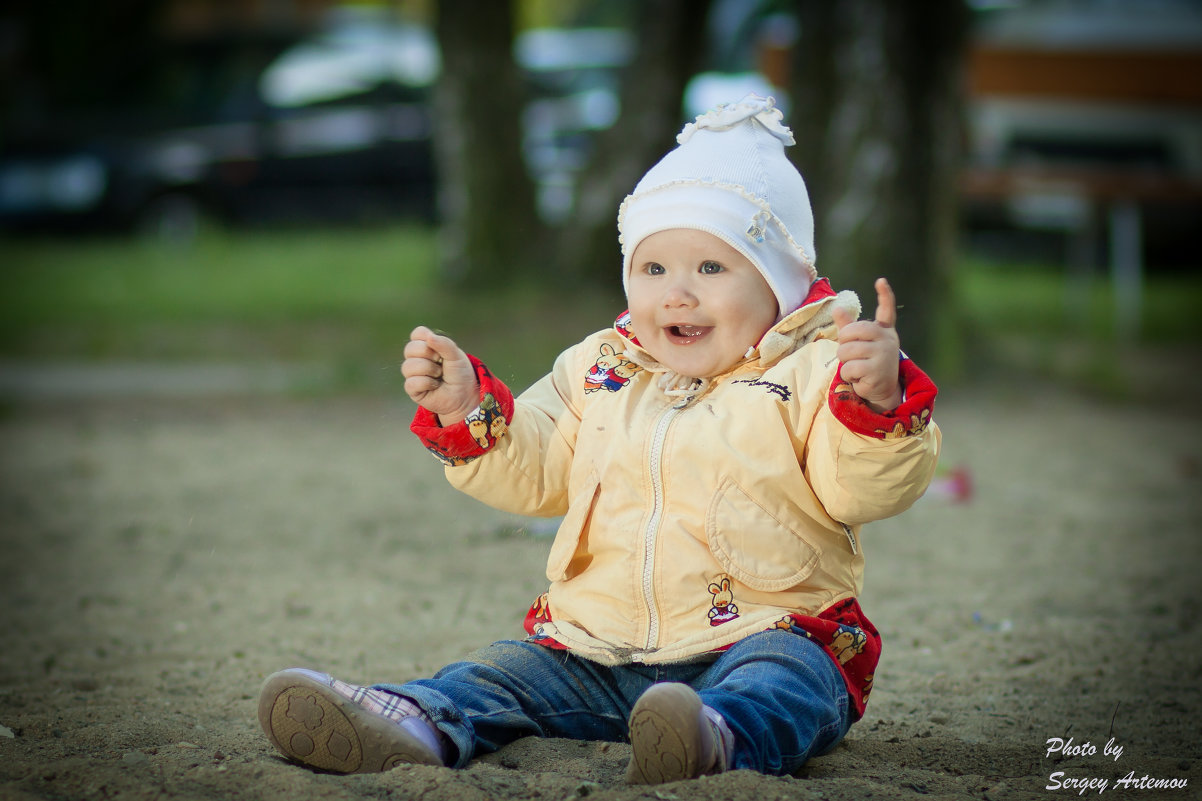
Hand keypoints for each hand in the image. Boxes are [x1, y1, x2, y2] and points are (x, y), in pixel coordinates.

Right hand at [401, 326, 478, 424]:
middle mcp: (417, 358)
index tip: (440, 349)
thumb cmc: (460, 373)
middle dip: (428, 354)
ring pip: (408, 366)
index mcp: (427, 346)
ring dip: (429, 370)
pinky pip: (411, 382)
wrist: (464, 395)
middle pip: (409, 348)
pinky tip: (434, 386)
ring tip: (439, 375)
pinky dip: (427, 383)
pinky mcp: (412, 389)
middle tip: (440, 362)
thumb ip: (444, 343)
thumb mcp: (456, 355)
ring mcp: (412, 373)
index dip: (428, 338)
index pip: (417, 333)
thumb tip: (429, 337)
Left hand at [832, 277, 902, 411]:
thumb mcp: (861, 343)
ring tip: (857, 367)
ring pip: (846, 352)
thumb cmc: (869, 361)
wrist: (883, 388)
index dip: (884, 295)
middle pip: (850, 333)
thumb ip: (849, 327)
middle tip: (852, 354)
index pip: (886, 310)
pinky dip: (848, 375)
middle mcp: (886, 340)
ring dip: (845, 362)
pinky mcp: (877, 371)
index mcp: (884, 330)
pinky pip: (849, 368)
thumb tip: (837, 308)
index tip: (881, 281)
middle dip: (843, 344)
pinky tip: (859, 378)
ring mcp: (883, 355)